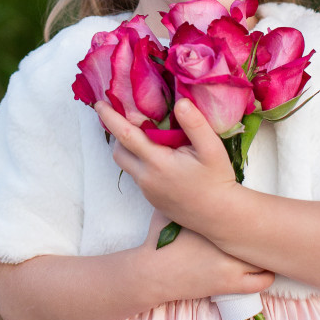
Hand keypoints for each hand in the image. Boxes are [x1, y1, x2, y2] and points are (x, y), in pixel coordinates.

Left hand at [94, 98, 237, 233]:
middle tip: (124, 116)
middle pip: (118, 151)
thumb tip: (180, 102)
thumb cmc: (217, 180)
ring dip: (129, 148)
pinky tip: (159, 154)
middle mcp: (146, 177)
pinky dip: (141, 161)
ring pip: (127, 164)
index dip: (110, 118)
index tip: (99, 104)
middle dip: (116, 133)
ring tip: (144, 133)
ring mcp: (147, 190)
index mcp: (157, 162)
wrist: (219, 216)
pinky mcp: (152, 198)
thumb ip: (195, 124)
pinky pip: (138, 175)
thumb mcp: (212, 149)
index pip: (125, 135)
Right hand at [141, 209, 274, 302]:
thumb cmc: (159, 242)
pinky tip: (262, 271)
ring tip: (266, 251)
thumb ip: (183, 199)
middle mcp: (227, 241)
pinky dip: (265, 276)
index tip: (262, 215)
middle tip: (272, 232)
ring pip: (265, 259)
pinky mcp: (230, 284)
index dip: (258, 214)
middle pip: (261, 235)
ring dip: (266, 255)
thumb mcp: (169, 212)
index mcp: (216, 222)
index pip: (250, 214)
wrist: (153, 273)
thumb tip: (189, 180)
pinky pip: (262, 282)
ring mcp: (231, 265)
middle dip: (267, 233)